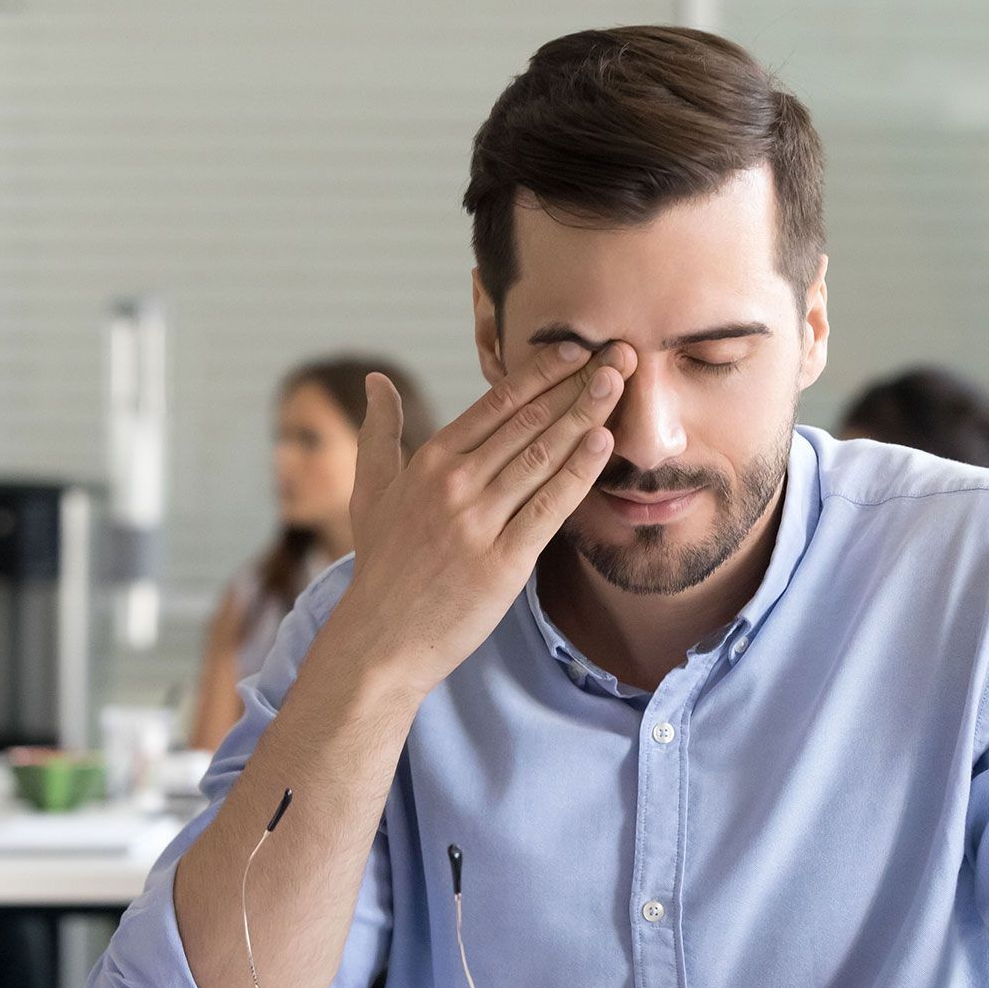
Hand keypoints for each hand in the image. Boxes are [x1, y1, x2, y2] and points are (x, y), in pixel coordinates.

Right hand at [330, 341, 634, 696]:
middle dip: (576, 384)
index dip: (541, 371)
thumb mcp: (370, 491)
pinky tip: (603, 445)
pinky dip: (577, 474)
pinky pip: (548, 509)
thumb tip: (376, 379)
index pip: (496, 402)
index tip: (577, 348)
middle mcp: (454, 483)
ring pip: (542, 457)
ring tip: (619, 385)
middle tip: (617, 354)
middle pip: (528, 421)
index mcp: (430, 460)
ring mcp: (478, 522)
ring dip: (585, 417)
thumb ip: (379, 431)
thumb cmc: (381, 565)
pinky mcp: (502, 563)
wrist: (381, 639)